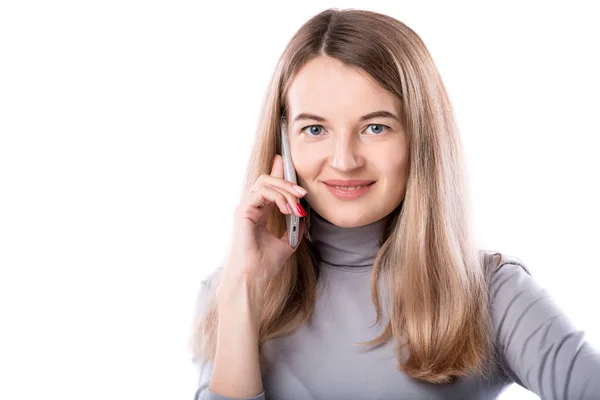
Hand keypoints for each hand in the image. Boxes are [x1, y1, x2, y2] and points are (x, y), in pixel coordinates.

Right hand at [222, 154, 306, 287]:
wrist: (254, 278)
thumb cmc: (265, 265)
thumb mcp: (288, 243)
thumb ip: (295, 228)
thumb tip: (306, 216)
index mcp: (260, 212)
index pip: (269, 186)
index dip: (278, 172)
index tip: (288, 162)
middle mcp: (252, 207)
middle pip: (268, 179)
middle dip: (287, 182)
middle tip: (303, 193)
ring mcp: (246, 208)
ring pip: (265, 182)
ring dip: (285, 190)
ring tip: (297, 206)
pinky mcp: (243, 211)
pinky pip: (261, 192)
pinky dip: (278, 197)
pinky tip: (287, 209)